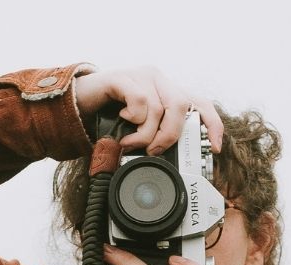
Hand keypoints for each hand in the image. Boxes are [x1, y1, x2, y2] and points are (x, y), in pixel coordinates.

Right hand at [74, 67, 223, 155]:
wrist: (76, 104)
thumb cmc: (108, 118)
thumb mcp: (138, 130)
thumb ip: (156, 136)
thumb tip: (173, 162)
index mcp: (167, 92)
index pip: (201, 103)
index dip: (212, 125)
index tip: (214, 148)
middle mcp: (158, 80)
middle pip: (183, 105)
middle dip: (171, 135)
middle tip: (155, 151)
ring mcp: (141, 76)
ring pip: (160, 108)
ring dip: (146, 134)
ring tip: (131, 143)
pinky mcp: (123, 77)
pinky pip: (140, 101)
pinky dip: (134, 119)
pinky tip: (122, 120)